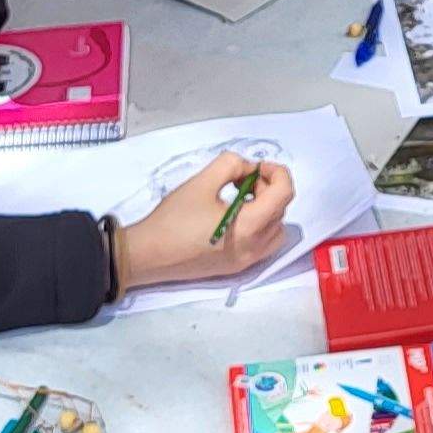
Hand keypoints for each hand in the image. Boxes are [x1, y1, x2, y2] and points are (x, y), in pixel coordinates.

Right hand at [110, 151, 297, 289]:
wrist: (148, 255)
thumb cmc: (174, 218)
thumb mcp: (202, 181)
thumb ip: (231, 165)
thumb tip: (247, 169)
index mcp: (250, 226)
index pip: (284, 193)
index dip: (276, 172)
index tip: (256, 166)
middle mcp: (255, 247)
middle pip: (280, 210)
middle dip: (268, 187)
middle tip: (242, 179)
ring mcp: (247, 261)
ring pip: (275, 228)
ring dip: (266, 207)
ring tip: (240, 198)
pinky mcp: (236, 267)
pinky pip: (263, 243)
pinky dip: (260, 225)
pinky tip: (235, 215)